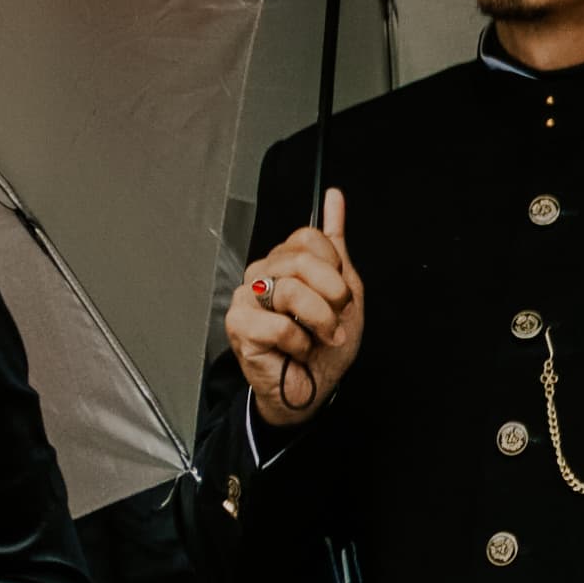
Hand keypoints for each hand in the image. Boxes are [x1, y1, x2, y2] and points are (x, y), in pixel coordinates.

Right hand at [226, 190, 361, 427]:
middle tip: (336, 319)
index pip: (308, 238)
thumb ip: (337, 244)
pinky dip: (299, 343)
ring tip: (321, 337)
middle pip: (301, 260)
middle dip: (332, 295)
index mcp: (284, 262)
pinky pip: (278, 325)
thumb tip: (335, 196)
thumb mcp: (344, 290)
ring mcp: (246, 298)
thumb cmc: (325, 343)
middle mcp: (261, 274)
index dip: (334, 267)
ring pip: (291, 291)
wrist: (313, 387)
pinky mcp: (238, 326)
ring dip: (320, 321)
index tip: (340, 295)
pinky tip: (296, 351)